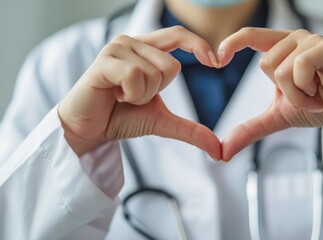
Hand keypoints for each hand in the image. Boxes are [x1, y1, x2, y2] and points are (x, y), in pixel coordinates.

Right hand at [59, 26, 220, 158]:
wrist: (89, 130)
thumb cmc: (121, 117)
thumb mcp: (162, 121)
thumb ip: (190, 130)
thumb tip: (218, 150)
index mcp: (146, 48)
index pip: (178, 34)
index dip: (199, 45)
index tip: (216, 63)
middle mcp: (131, 42)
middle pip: (172, 66)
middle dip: (157, 93)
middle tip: (133, 97)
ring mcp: (116, 48)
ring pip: (155, 73)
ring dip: (142, 96)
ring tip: (121, 96)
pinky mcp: (103, 61)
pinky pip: (136, 76)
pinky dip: (130, 94)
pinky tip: (114, 95)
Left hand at [219, 28, 322, 160]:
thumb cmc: (322, 106)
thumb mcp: (279, 116)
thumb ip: (251, 128)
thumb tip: (222, 152)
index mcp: (282, 48)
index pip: (250, 35)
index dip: (231, 43)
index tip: (216, 60)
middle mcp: (295, 38)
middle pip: (265, 64)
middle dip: (284, 94)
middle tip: (307, 99)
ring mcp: (312, 41)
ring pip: (281, 70)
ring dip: (297, 96)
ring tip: (316, 97)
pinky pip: (300, 68)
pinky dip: (307, 90)